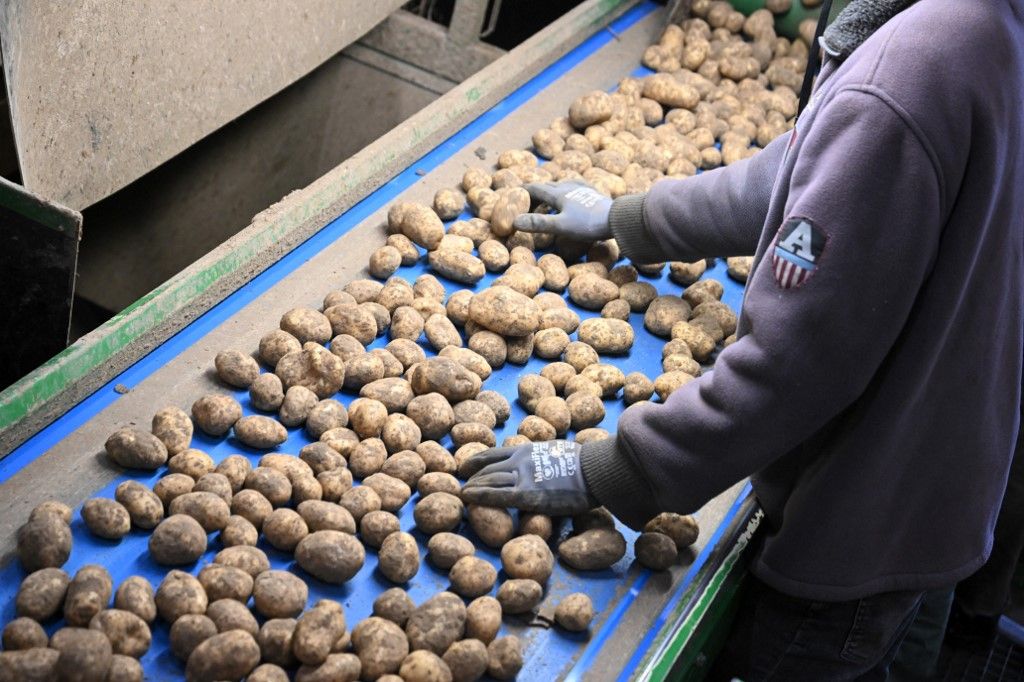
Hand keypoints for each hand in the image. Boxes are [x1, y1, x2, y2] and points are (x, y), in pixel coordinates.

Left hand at [461, 440, 596, 514]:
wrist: (594, 470)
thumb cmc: (584, 463)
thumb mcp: (557, 452)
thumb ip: (543, 457)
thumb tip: (545, 463)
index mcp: (527, 450)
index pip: (494, 454)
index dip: (477, 460)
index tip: (465, 466)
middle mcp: (519, 460)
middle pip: (488, 469)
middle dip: (472, 477)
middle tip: (462, 485)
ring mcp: (522, 477)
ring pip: (488, 480)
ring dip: (473, 487)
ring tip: (462, 494)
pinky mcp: (527, 495)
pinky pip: (497, 495)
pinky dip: (478, 495)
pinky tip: (466, 497)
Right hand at [513, 181, 612, 240]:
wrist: (618, 218)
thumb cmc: (588, 223)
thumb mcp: (561, 226)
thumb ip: (538, 223)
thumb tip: (514, 221)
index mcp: (558, 194)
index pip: (536, 188)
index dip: (523, 190)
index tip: (514, 192)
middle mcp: (569, 187)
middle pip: (548, 186)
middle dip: (535, 191)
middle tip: (527, 198)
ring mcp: (582, 189)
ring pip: (562, 185)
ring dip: (551, 190)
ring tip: (547, 197)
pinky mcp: (593, 194)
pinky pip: (575, 188)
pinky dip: (567, 191)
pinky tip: (573, 194)